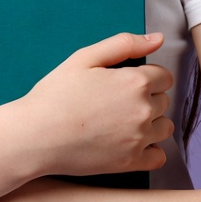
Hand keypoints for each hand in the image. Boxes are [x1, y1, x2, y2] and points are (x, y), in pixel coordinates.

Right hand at [14, 32, 173, 177]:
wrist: (36, 136)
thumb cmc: (56, 94)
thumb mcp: (84, 58)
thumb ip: (124, 44)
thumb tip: (158, 38)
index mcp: (135, 82)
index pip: (164, 76)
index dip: (146, 76)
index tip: (126, 82)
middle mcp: (143, 111)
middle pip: (163, 101)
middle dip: (147, 98)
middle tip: (116, 101)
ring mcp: (139, 139)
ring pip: (164, 127)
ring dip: (151, 123)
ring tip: (122, 121)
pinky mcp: (131, 163)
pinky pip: (159, 156)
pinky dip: (149, 150)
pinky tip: (128, 143)